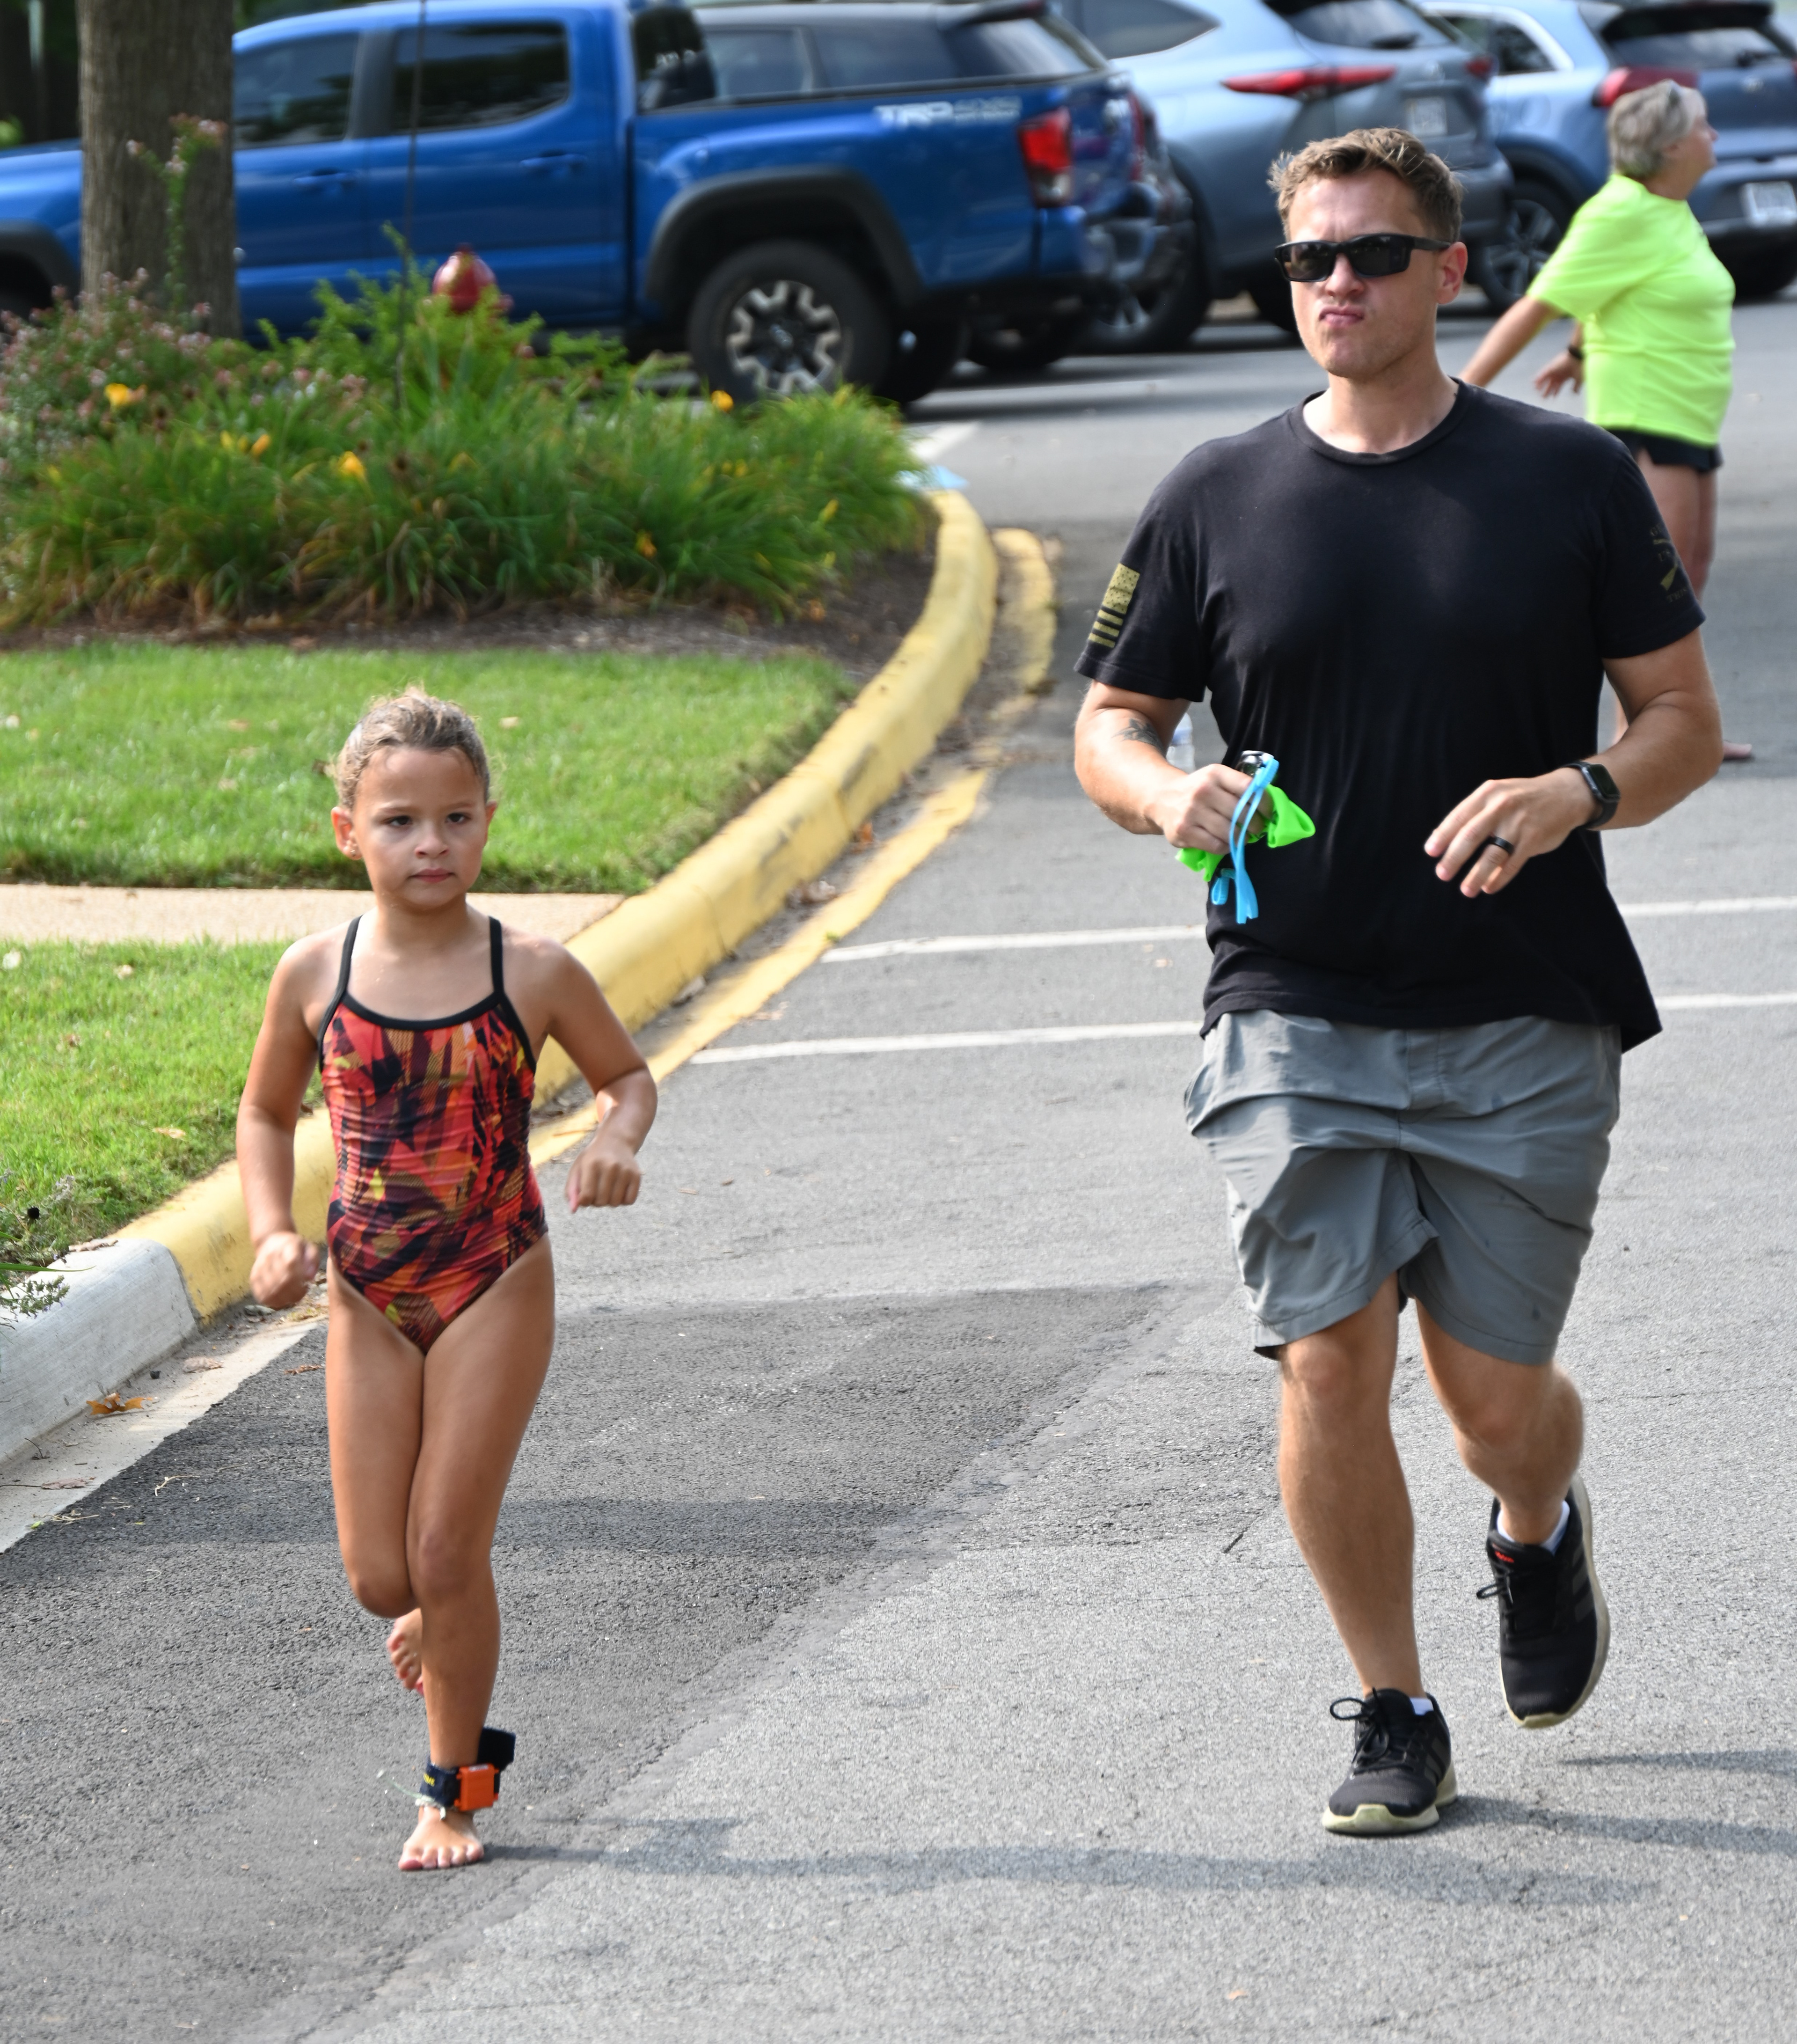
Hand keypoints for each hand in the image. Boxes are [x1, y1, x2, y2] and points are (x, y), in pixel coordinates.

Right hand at [250, 1230, 318, 1307]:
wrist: (270, 1242)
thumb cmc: (294, 1247)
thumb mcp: (309, 1247)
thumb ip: (313, 1261)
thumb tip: (310, 1278)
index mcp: (287, 1246)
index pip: (291, 1264)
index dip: (300, 1279)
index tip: (307, 1285)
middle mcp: (270, 1256)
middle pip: (282, 1281)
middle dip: (295, 1293)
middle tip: (302, 1293)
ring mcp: (259, 1268)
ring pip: (272, 1291)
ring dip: (285, 1299)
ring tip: (293, 1296)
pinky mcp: (253, 1278)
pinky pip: (262, 1296)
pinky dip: (274, 1301)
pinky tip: (282, 1298)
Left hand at [566, 1129, 641, 1211]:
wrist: (615, 1141)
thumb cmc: (593, 1158)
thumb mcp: (577, 1169)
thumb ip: (571, 1190)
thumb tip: (573, 1210)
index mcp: (592, 1164)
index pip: (586, 1197)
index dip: (584, 1201)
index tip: (585, 1194)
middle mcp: (610, 1166)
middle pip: (601, 1202)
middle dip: (596, 1201)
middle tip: (597, 1190)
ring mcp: (625, 1171)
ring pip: (615, 1203)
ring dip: (609, 1201)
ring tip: (607, 1189)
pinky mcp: (636, 1175)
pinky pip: (629, 1201)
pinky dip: (623, 1200)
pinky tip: (618, 1189)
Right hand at [1143, 762, 1267, 854]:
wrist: (1162, 798)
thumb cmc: (1197, 790)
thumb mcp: (1215, 779)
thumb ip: (1237, 787)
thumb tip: (1265, 805)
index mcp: (1214, 774)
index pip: (1247, 788)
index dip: (1263, 802)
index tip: (1268, 812)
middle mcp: (1202, 791)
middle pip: (1240, 813)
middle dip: (1254, 824)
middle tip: (1257, 829)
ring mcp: (1191, 812)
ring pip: (1228, 832)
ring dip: (1241, 838)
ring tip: (1243, 837)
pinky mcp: (1183, 831)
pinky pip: (1215, 845)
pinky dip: (1226, 847)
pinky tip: (1226, 843)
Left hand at [1425, 768, 1593, 897]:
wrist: (1565, 794)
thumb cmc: (1521, 798)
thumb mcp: (1496, 794)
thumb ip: (1471, 813)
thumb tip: (1438, 837)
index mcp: (1487, 794)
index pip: (1459, 817)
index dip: (1443, 836)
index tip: (1431, 852)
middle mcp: (1501, 807)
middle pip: (1471, 836)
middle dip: (1454, 858)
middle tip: (1442, 874)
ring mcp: (1518, 823)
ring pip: (1491, 854)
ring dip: (1476, 875)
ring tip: (1466, 890)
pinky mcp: (1534, 839)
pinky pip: (1512, 863)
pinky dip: (1499, 878)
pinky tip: (1489, 887)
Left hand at [1533, 350, 1582, 398]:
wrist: (1577, 356)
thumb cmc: (1579, 366)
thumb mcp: (1578, 379)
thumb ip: (1576, 386)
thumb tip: (1575, 393)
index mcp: (1564, 377)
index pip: (1558, 386)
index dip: (1555, 392)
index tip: (1553, 397)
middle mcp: (1558, 374)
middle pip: (1551, 384)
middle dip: (1547, 391)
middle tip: (1543, 397)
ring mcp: (1554, 371)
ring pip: (1546, 379)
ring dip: (1541, 385)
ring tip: (1537, 390)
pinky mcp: (1551, 368)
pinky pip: (1543, 374)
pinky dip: (1538, 378)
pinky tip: (1534, 383)